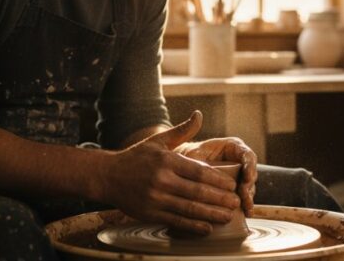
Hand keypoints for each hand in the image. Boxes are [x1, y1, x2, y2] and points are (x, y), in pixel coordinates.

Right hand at [98, 111, 241, 234]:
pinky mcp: (150, 214)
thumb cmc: (136, 158)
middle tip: (237, 203)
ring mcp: (156, 199)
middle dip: (220, 199)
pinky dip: (193, 226)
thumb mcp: (158, 141)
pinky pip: (176, 221)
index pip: (199, 172)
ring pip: (190, 209)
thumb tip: (199, 114)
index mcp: (167, 161)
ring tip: (227, 216)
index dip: (219, 180)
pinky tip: (207, 228)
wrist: (107, 176)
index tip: (232, 185)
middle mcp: (162, 180)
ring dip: (212, 214)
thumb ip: (181, 131)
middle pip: (198, 192)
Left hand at [176, 136, 257, 216]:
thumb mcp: (194, 155)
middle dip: (249, 186)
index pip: (247, 155)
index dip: (250, 166)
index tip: (247, 178)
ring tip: (246, 208)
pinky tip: (246, 214)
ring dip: (248, 197)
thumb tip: (200, 173)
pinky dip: (245, 204)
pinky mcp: (238, 187)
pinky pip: (245, 196)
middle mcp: (240, 160)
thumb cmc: (191, 157)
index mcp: (233, 147)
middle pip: (251, 172)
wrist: (187, 167)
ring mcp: (240, 174)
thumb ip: (200, 160)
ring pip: (250, 186)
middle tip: (245, 196)